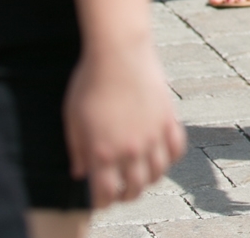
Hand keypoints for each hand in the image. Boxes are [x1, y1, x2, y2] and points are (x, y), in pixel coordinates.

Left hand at [64, 36, 186, 207]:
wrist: (117, 49)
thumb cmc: (89, 80)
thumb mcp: (72, 118)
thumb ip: (77, 149)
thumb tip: (80, 173)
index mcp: (102, 152)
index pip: (106, 195)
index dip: (103, 201)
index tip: (102, 197)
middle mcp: (130, 149)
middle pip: (135, 189)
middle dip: (126, 194)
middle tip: (122, 189)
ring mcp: (152, 134)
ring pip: (157, 173)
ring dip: (149, 178)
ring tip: (142, 173)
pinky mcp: (168, 116)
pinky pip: (177, 148)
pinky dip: (171, 156)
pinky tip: (161, 152)